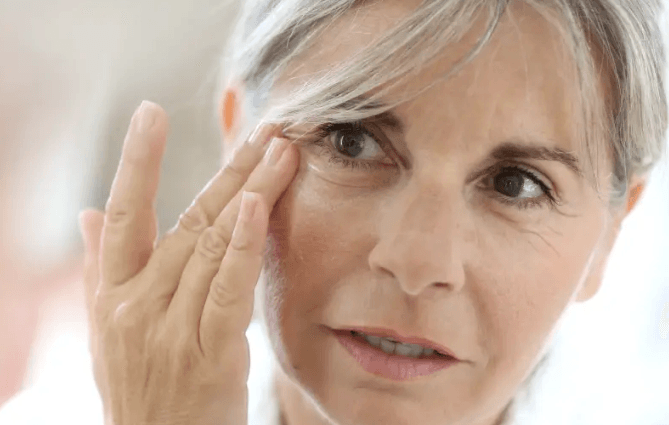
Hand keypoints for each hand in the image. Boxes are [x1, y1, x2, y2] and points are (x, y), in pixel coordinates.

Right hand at [78, 101, 298, 424]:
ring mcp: (169, 329)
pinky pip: (225, 292)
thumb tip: (86, 216)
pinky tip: (256, 206)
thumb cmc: (140, 390)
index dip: (135, 161)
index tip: (149, 111)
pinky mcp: (206, 356)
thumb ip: (100, 269)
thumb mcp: (107, 332)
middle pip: (188, 220)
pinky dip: (240, 247)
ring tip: (281, 151)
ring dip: (250, 192)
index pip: (122, 213)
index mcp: (112, 293)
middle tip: (265, 128)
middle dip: (230, 169)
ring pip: (211, 246)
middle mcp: (136, 304)